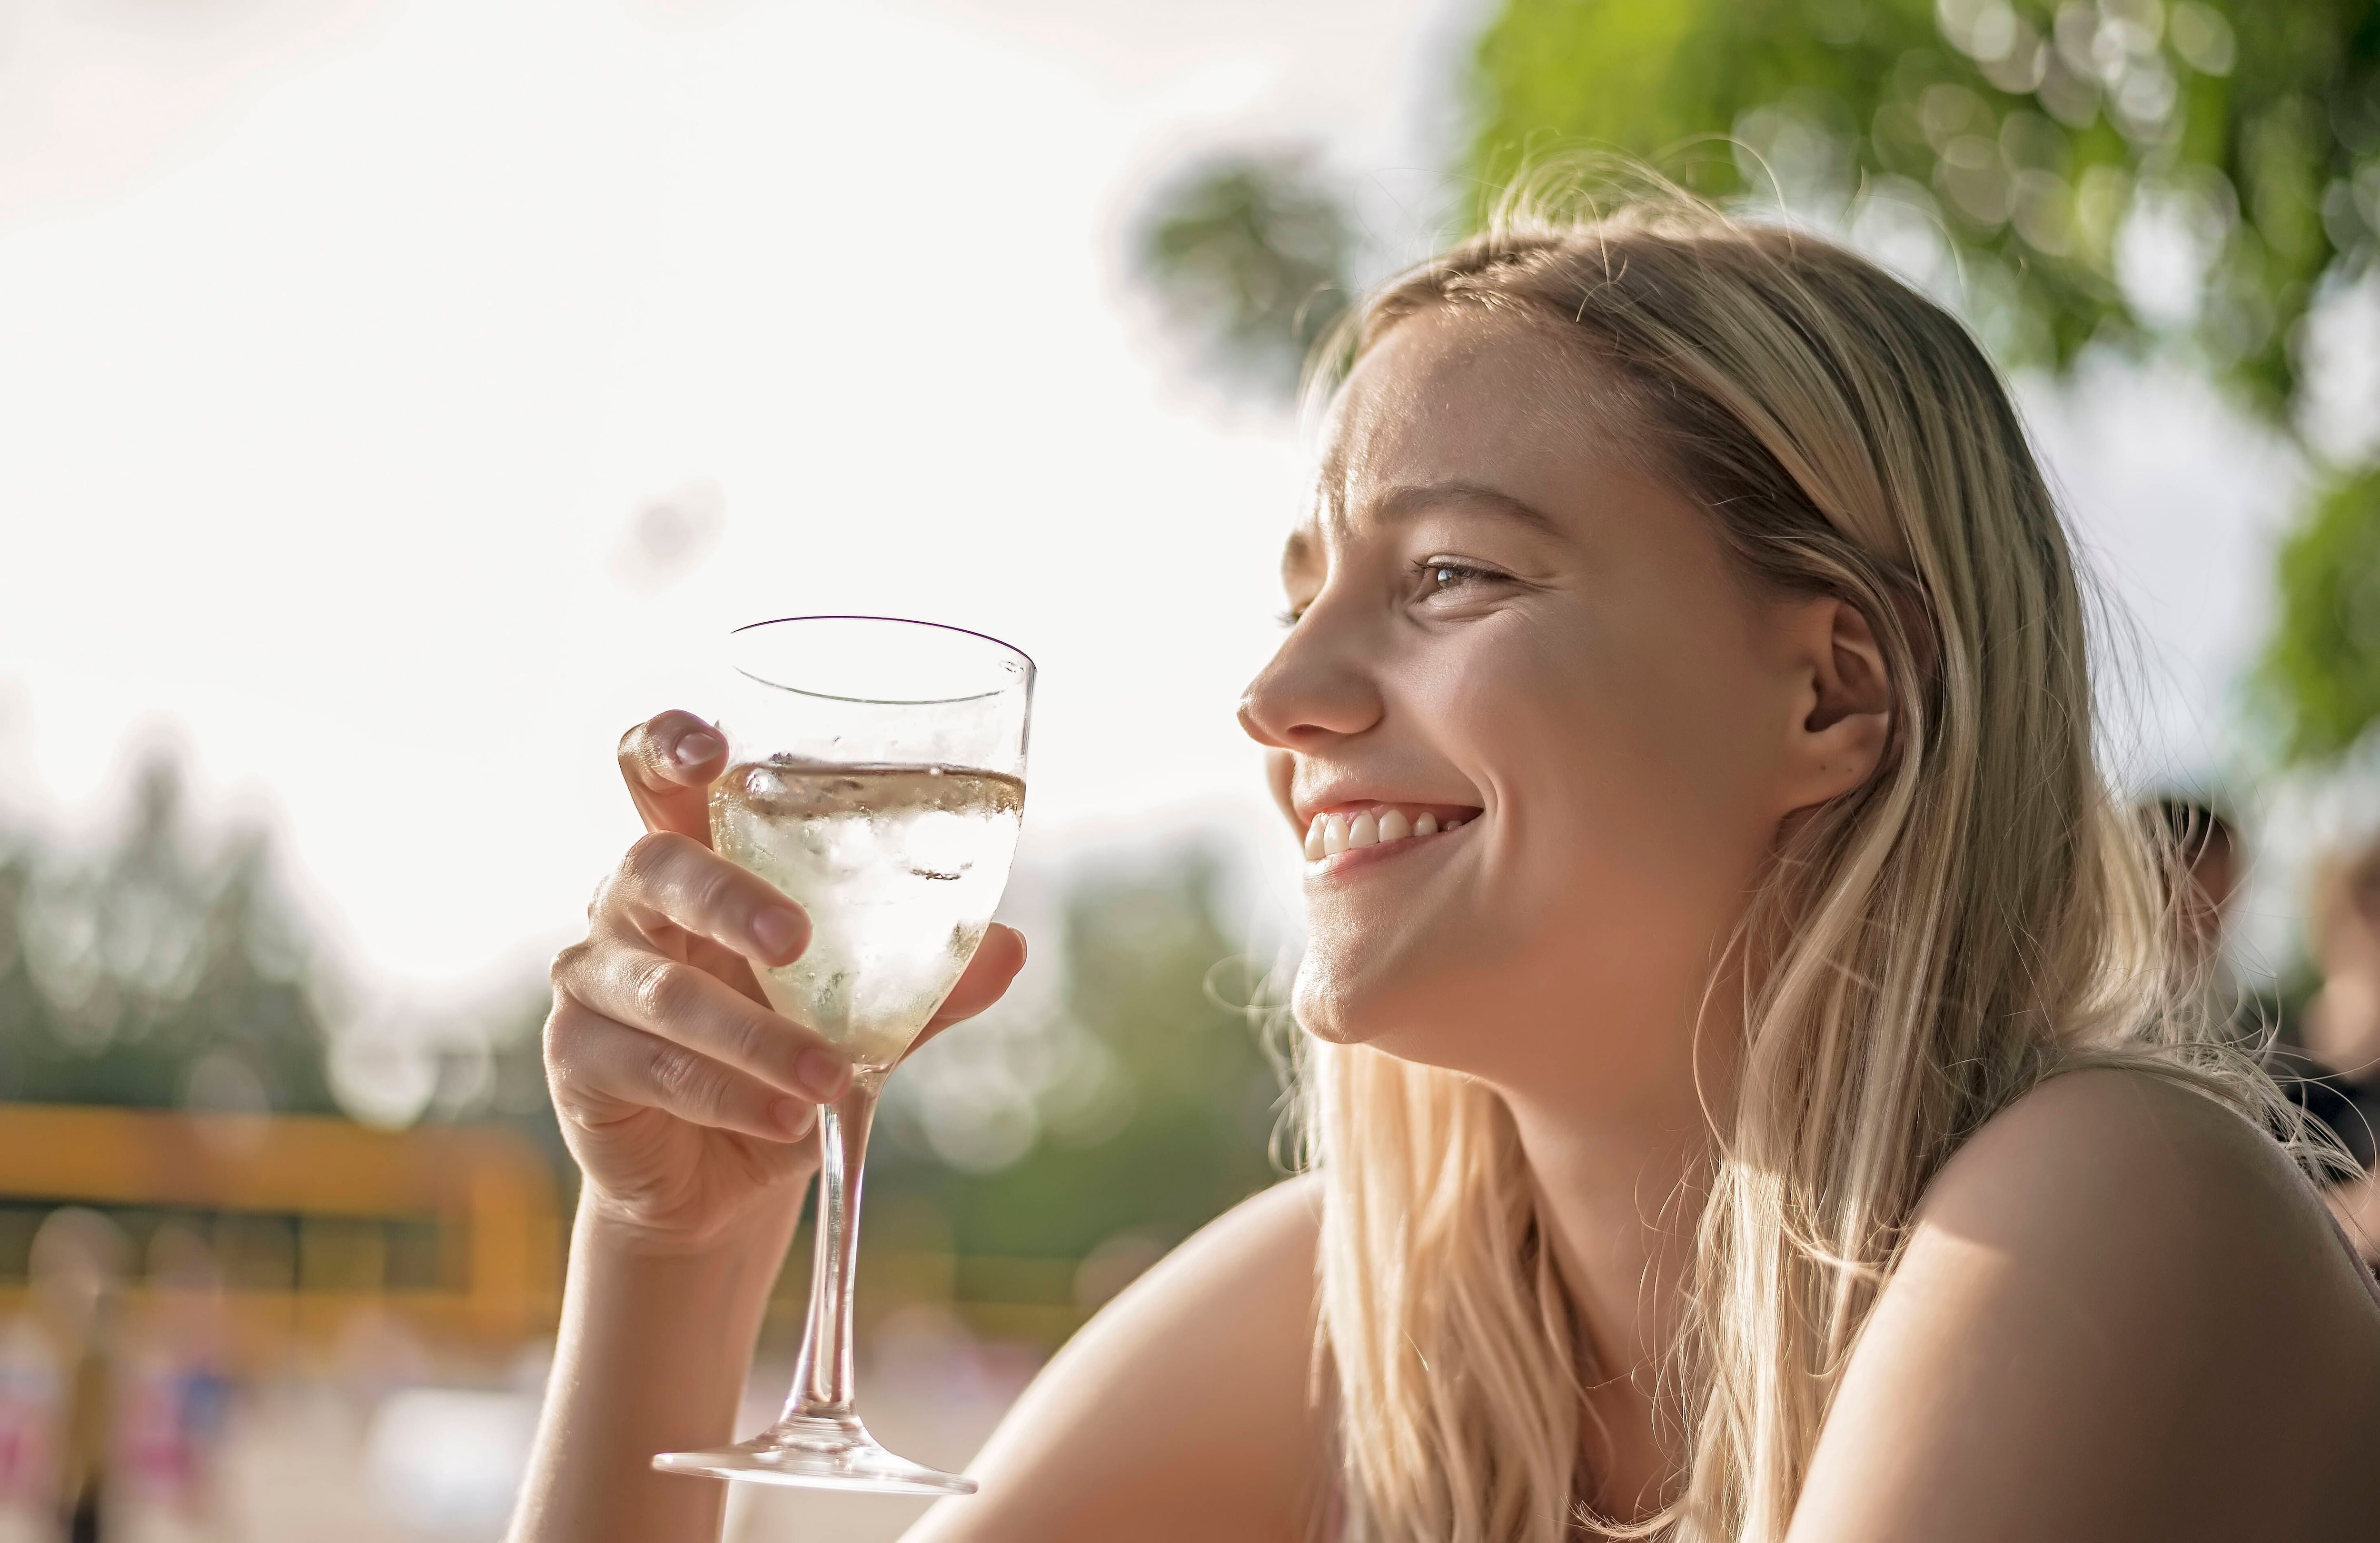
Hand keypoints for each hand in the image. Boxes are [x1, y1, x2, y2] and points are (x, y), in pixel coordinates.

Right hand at [545, 710, 1027, 1247]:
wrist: (728, 1177)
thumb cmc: (788, 1056)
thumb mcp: (862, 1016)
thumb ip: (922, 980)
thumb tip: (1010, 948)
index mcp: (698, 862)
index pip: (652, 771)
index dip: (668, 744)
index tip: (713, 751)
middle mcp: (632, 905)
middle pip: (653, 864)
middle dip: (726, 897)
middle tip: (794, 940)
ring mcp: (595, 978)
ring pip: (666, 991)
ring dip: (756, 1038)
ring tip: (829, 1078)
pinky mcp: (577, 1057)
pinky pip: (654, 1067)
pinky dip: (729, 1094)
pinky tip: (787, 1118)